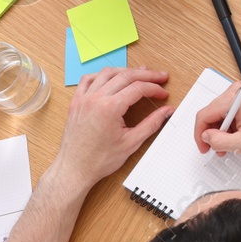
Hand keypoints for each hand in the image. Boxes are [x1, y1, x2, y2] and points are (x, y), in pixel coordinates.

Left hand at [51, 67, 173, 194]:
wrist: (74, 169)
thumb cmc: (98, 160)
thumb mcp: (131, 143)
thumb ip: (152, 124)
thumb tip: (167, 111)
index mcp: (109, 108)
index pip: (138, 88)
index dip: (154, 88)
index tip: (162, 94)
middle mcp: (95, 99)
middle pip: (126, 76)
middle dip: (146, 75)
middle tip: (159, 77)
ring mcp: (84, 99)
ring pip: (108, 73)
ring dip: (126, 71)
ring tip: (139, 74)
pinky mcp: (76, 102)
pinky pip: (88, 79)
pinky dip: (102, 75)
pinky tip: (111, 78)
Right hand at [195, 82, 240, 157]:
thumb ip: (220, 141)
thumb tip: (207, 137)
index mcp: (234, 97)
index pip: (204, 115)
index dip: (200, 134)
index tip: (203, 147)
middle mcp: (237, 91)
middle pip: (212, 113)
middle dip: (212, 133)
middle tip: (217, 149)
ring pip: (221, 113)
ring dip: (222, 130)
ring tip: (229, 145)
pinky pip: (231, 111)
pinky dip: (231, 125)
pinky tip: (238, 136)